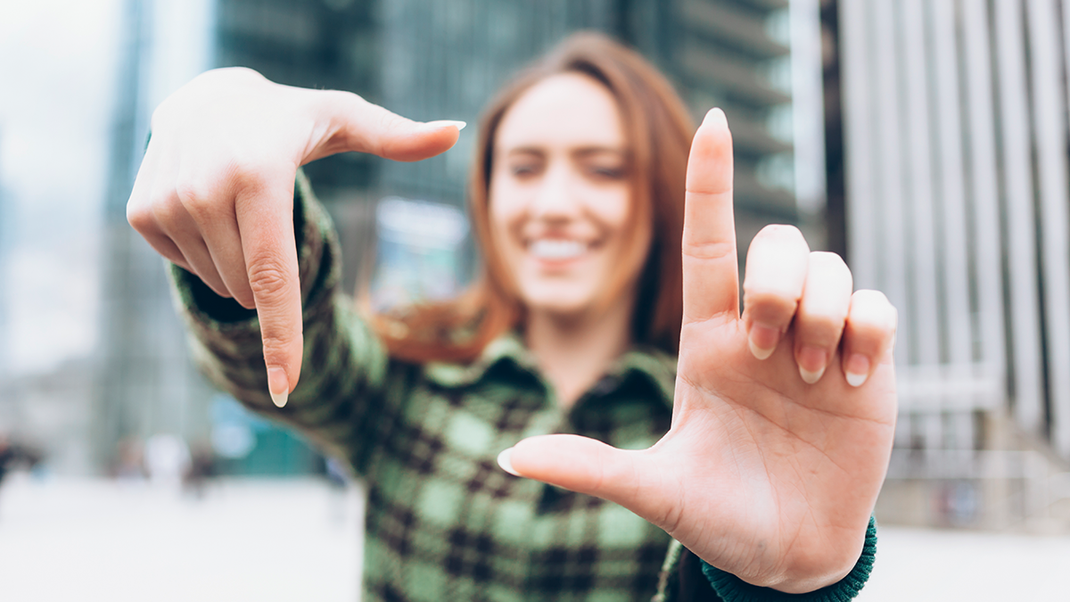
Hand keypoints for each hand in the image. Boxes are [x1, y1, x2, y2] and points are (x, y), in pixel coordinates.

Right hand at [126, 68, 463, 405]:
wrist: (204, 96)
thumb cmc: (289, 118)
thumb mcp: (344, 120)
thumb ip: (398, 137)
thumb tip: (455, 132)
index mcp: (259, 174)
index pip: (275, 277)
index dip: (282, 339)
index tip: (286, 391)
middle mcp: (206, 189)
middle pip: (250, 288)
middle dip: (270, 272)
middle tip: (271, 212)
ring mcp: (168, 202)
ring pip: (221, 283)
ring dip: (239, 260)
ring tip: (239, 201)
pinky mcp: (142, 213)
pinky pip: (188, 268)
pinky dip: (207, 251)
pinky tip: (208, 204)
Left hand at [499, 109, 896, 592]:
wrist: (786, 555)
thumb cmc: (716, 516)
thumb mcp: (654, 490)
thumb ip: (588, 467)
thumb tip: (507, 458)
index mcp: (704, 343)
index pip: (707, 245)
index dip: (709, 182)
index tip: (711, 121)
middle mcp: (760, 332)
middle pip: (777, 245)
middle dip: (776, 283)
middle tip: (764, 352)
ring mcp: (816, 346)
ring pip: (831, 267)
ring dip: (822, 313)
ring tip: (816, 378)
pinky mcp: (869, 364)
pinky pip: (879, 307)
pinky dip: (869, 331)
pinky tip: (854, 382)